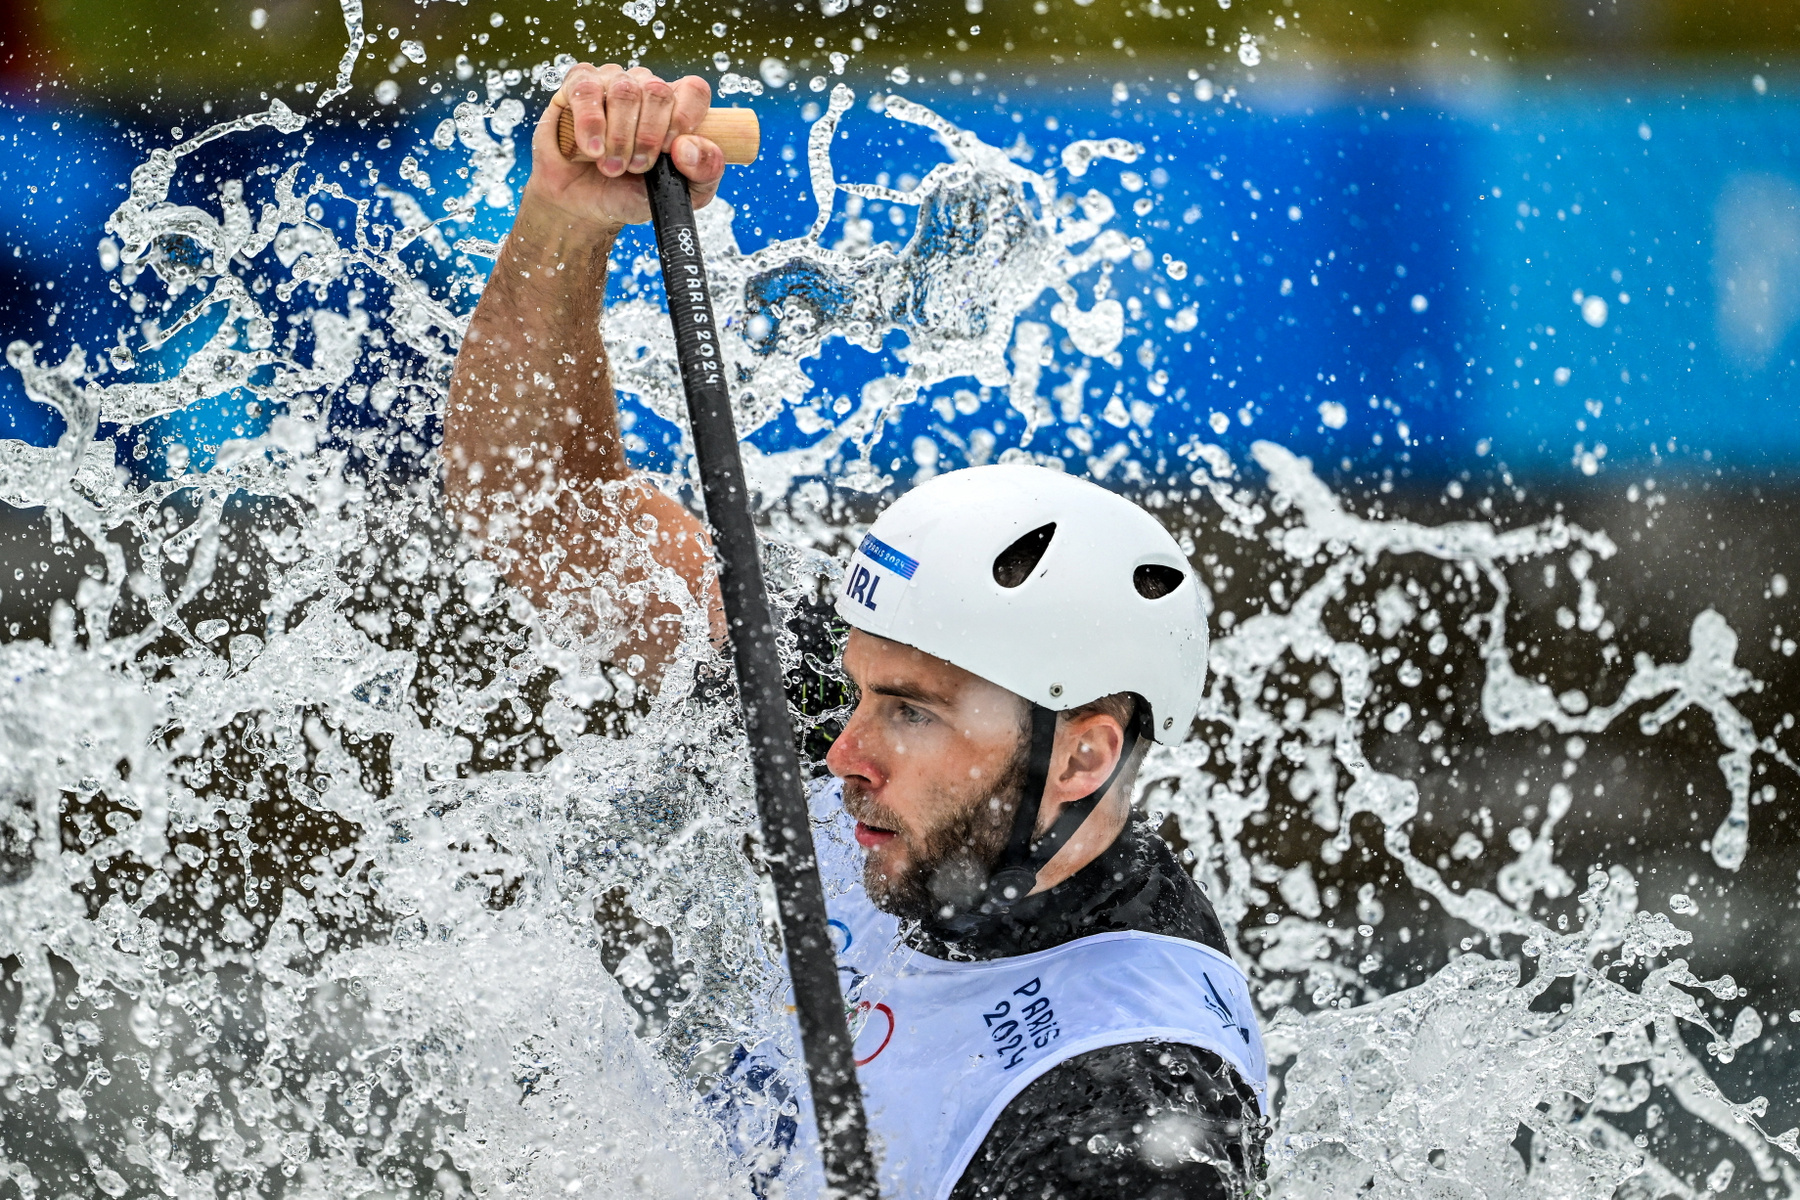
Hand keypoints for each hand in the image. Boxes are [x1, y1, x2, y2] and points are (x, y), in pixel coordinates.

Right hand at [521, 63, 724, 238]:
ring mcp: (611, 83)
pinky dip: (590, 124)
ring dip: (619, 138)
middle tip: (636, 167)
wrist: (584, 205)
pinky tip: (591, 150)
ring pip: (624, 90)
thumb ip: (704, 173)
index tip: (670, 151)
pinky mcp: (575, 87)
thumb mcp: (678, 194)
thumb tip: (688, 147)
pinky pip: (586, 90)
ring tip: (611, 167)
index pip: (694, 90)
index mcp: (676, 107)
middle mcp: (645, 88)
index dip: (684, 118)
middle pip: (658, 91)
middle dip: (648, 138)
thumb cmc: (631, 193)